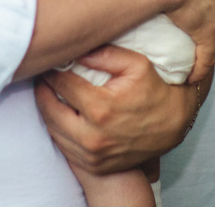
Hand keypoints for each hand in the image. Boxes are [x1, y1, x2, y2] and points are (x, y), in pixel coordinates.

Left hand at [35, 45, 200, 174]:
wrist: (174, 128)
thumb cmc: (156, 92)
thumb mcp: (138, 64)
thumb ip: (106, 54)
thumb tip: (77, 49)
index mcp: (100, 108)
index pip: (62, 84)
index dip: (53, 70)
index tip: (50, 61)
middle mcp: (92, 136)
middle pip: (49, 109)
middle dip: (42, 90)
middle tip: (41, 76)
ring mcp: (92, 155)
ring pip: (53, 130)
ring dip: (47, 110)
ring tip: (47, 92)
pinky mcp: (93, 166)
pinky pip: (64, 147)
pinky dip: (57, 129)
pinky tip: (59, 113)